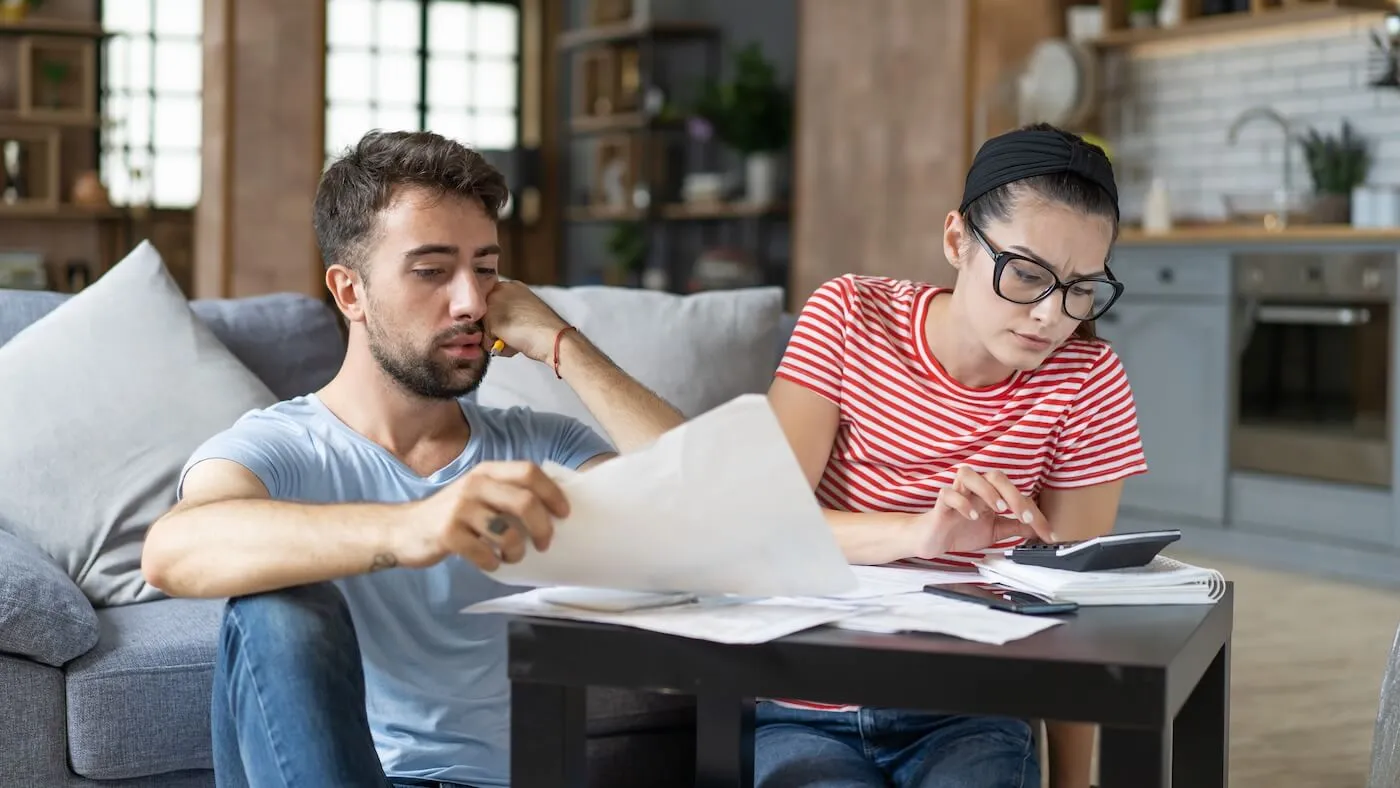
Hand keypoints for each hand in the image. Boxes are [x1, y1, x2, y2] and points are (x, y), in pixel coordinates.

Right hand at [393, 461, 570, 571]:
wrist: (403, 530)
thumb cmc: (452, 515)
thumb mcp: (478, 493)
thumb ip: (506, 493)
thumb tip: (552, 507)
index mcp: (487, 471)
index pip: (529, 472)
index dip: (553, 493)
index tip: (564, 514)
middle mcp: (475, 485)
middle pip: (526, 503)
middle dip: (543, 528)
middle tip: (544, 543)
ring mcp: (460, 509)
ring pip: (508, 533)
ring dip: (517, 551)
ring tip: (511, 556)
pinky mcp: (448, 534)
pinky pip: (485, 554)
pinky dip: (493, 563)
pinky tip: (489, 562)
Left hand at [483, 279, 569, 363]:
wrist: (553, 337)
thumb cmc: (545, 328)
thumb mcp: (525, 310)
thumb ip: (509, 310)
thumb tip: (496, 324)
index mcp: (510, 286)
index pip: (490, 303)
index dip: (498, 318)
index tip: (512, 325)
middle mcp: (499, 290)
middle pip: (483, 315)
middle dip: (494, 327)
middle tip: (515, 332)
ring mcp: (493, 304)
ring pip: (484, 329)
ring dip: (497, 338)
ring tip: (516, 338)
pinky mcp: (490, 320)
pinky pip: (486, 342)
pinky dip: (498, 348)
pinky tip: (514, 343)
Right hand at [906, 465, 1053, 558]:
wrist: (932, 540)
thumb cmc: (961, 530)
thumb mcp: (995, 530)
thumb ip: (1015, 527)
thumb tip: (1038, 530)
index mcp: (990, 493)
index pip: (1016, 495)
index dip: (1034, 514)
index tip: (1047, 534)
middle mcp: (974, 489)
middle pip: (994, 476)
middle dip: (1012, 494)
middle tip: (1023, 515)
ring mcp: (956, 493)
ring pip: (968, 474)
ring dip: (986, 490)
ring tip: (998, 508)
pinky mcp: (940, 504)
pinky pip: (948, 493)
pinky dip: (962, 502)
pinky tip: (972, 516)